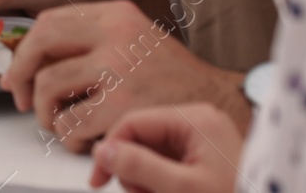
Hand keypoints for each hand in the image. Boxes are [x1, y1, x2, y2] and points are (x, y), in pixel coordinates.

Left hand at [2, 0, 249, 152]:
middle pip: (39, 47)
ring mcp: (118, 69)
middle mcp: (114, 35)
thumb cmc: (172, 77)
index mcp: (115, 14)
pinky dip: (70, 138)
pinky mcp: (122, 106)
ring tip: (60, 124)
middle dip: (22, 77)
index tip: (19, 72)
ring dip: (46, 114)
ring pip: (49, 88)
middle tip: (21, 99)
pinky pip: (72, 123)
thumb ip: (91, 39)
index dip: (26, 50)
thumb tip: (34, 56)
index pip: (49, 22)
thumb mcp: (134, 37)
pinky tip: (85, 141)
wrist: (219, 104)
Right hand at [88, 103, 243, 192]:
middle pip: (142, 139)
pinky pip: (169, 166)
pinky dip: (163, 185)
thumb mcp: (183, 189)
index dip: (111, 149)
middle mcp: (199, 123)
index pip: (134, 122)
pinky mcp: (206, 160)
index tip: (99, 177)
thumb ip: (140, 167)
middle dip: (137, 172)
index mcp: (196, 119)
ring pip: (153, 156)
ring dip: (149, 182)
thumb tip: (103, 151)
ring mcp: (204, 142)